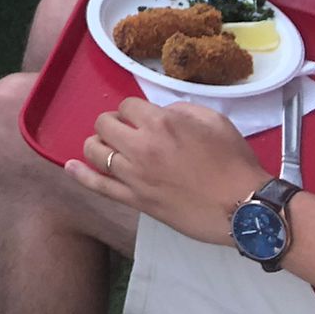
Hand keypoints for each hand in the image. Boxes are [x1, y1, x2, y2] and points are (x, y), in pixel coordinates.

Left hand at [66, 96, 268, 245]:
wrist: (245, 208)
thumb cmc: (235, 163)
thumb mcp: (214, 121)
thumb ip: (181, 110)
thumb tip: (161, 112)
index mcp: (161, 123)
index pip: (126, 106)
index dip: (134, 111)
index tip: (145, 119)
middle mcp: (141, 147)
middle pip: (104, 124)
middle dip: (114, 123)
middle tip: (129, 132)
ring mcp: (135, 176)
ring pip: (95, 152)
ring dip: (98, 145)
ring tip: (109, 147)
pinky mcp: (136, 200)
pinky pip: (99, 186)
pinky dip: (81, 175)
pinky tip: (69, 167)